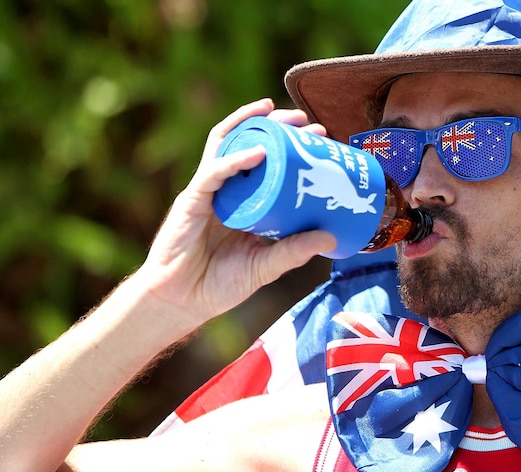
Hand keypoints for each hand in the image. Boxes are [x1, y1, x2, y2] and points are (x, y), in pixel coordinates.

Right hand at [136, 99, 335, 328]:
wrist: (180, 302)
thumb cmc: (219, 284)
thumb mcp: (266, 266)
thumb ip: (293, 251)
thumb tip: (330, 236)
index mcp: (244, 200)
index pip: (266, 162)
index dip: (290, 145)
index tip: (320, 138)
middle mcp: (225, 189)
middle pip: (247, 143)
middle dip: (274, 124)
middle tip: (305, 119)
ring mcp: (207, 191)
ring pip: (225, 144)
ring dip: (249, 124)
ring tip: (273, 111)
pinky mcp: (191, 200)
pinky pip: (213, 172)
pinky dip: (235, 160)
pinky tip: (258, 152)